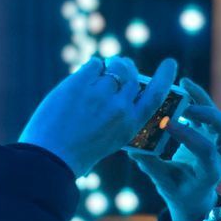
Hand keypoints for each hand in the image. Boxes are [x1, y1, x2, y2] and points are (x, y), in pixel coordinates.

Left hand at [18, 55, 177, 178]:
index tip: (170, 63)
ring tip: (93, 78)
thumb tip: (122, 84)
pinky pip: (93, 64)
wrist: (51, 156)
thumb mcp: (112, 138)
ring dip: (106, 68)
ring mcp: (100, 94)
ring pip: (113, 67)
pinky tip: (80, 80)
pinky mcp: (80, 83)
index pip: (156, 94)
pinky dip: (89, 69)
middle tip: (117, 67)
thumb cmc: (80, 151)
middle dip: (125, 68)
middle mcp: (120, 108)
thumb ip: (121, 114)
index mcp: (131, 124)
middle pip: (130, 76)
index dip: (164, 77)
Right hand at [126, 78, 220, 220]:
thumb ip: (152, 167)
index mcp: (210, 172)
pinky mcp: (214, 132)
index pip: (206, 150)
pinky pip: (211, 111)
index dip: (188, 136)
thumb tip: (134, 150)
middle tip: (186, 108)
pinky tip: (185, 84)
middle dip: (210, 116)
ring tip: (183, 86)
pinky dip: (199, 97)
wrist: (194, 195)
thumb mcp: (164, 184)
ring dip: (204, 102)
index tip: (166, 124)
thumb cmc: (178, 191)